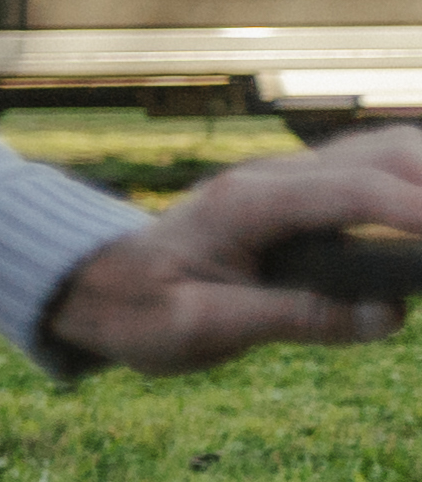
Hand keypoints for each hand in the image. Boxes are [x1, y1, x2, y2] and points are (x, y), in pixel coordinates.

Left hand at [40, 124, 421, 374]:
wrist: (92, 285)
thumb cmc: (137, 310)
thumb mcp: (197, 329)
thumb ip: (288, 319)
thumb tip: (386, 317)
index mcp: (247, 204)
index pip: (353, 193)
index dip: (418, 210)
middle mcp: (272, 178)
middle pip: (383, 155)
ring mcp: (288, 181)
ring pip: (385, 151)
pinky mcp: (302, 196)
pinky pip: (377, 170)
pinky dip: (419, 179)